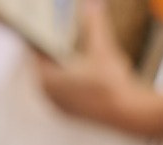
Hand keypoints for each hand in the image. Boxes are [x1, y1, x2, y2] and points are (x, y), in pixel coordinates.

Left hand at [35, 1, 162, 134]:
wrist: (129, 115)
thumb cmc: (111, 82)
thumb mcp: (102, 49)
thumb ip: (94, 24)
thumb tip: (92, 2)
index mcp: (46, 79)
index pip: (34, 52)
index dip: (38, 35)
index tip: (40, 22)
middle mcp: (46, 95)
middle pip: (43, 65)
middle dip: (49, 47)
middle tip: (52, 28)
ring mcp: (57, 106)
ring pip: (52, 79)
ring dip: (58, 63)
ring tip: (63, 45)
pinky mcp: (70, 113)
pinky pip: (62, 90)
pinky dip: (66, 77)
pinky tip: (76, 67)